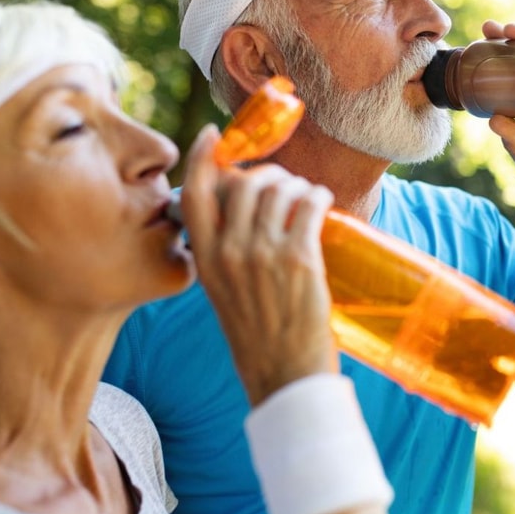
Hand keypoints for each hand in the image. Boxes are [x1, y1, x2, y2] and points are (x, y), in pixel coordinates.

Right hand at [181, 124, 336, 405]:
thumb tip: (244, 213)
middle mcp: (229, 253)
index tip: (214, 135)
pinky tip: (321, 201)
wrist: (284, 378)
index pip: (194, 194)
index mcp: (206, 260)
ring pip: (279, 190)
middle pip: (243, 183)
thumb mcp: (225, 293)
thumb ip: (226, 254)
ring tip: (307, 197)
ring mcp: (263, 254)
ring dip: (297, 185)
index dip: (202, 158)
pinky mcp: (299, 259)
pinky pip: (308, 205)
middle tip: (283, 183)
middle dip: (267, 174)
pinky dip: (317, 195)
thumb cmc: (259, 338)